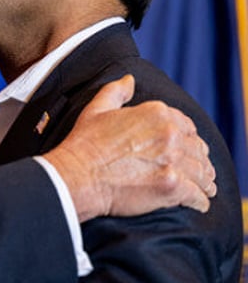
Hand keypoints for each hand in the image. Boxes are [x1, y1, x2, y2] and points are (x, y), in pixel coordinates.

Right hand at [43, 74, 215, 221]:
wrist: (77, 176)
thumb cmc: (83, 144)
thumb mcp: (96, 109)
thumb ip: (116, 91)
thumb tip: (129, 79)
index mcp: (156, 113)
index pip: (187, 126)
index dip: (188, 138)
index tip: (187, 148)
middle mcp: (169, 134)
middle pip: (198, 149)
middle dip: (199, 160)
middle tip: (198, 171)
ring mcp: (172, 161)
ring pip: (202, 172)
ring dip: (204, 181)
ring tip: (203, 188)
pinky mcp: (172, 186)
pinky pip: (198, 195)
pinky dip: (200, 201)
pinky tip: (198, 203)